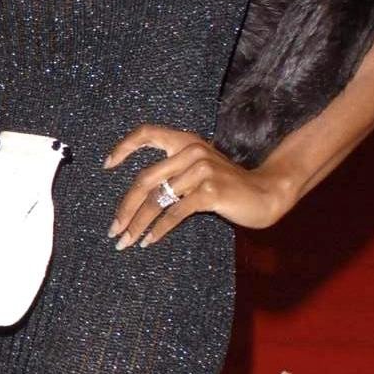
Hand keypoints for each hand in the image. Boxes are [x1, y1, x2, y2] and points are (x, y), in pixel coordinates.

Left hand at [104, 125, 294, 249]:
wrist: (266, 194)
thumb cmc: (230, 186)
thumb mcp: (201, 170)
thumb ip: (175, 172)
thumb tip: (137, 199)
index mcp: (187, 141)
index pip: (148, 133)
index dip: (124, 146)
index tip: (107, 165)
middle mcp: (192, 151)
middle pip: (144, 179)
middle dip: (125, 208)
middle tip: (113, 229)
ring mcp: (201, 170)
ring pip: (156, 199)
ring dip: (137, 224)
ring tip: (125, 241)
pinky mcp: (209, 191)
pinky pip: (174, 213)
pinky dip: (158, 229)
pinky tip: (148, 241)